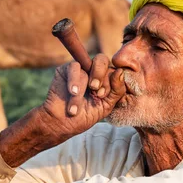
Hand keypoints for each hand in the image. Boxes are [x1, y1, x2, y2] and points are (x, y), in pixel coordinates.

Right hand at [0, 54, 125, 167]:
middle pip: (102, 59)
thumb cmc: (84, 116)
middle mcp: (92, 72)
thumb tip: (120, 71)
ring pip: (86, 67)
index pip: (113, 70)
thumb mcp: (106, 106)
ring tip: (76, 106)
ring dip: (82, 89)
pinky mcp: (65, 70)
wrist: (61, 123)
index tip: (102, 95)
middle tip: (95, 90)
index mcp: (105, 80)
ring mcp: (79, 70)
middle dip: (100, 74)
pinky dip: (74, 81)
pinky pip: (74, 67)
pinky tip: (73, 92)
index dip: (110, 80)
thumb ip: (117, 90)